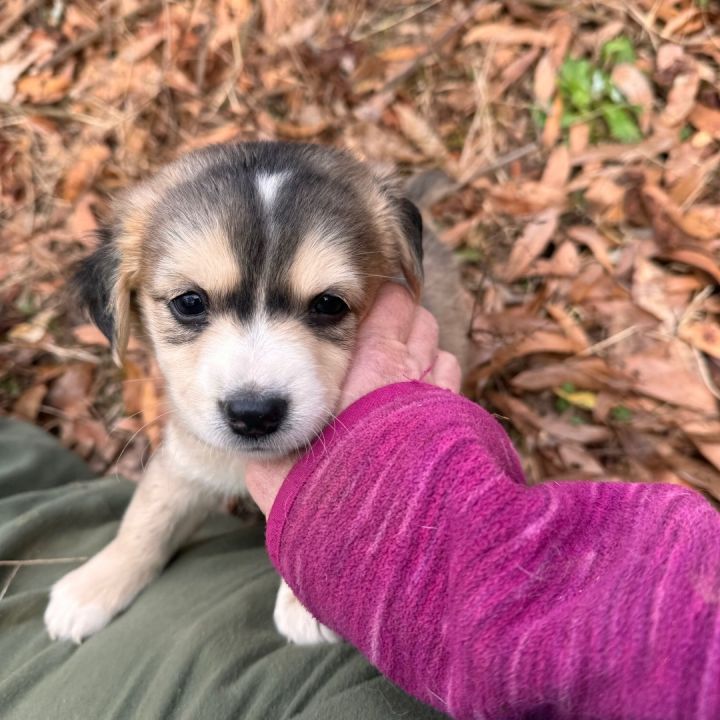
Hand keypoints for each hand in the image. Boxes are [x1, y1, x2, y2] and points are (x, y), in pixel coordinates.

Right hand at [245, 283, 461, 515]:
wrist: (367, 529)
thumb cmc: (316, 487)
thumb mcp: (272, 458)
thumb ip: (273, 428)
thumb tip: (256, 421)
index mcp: (369, 360)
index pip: (390, 302)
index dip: (383, 300)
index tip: (369, 309)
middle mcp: (409, 369)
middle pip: (421, 320)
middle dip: (407, 324)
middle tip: (386, 339)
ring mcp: (437, 396)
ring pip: (440, 350)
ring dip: (426, 355)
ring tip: (406, 375)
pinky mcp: (456, 425)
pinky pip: (454, 385)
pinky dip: (442, 386)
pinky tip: (427, 405)